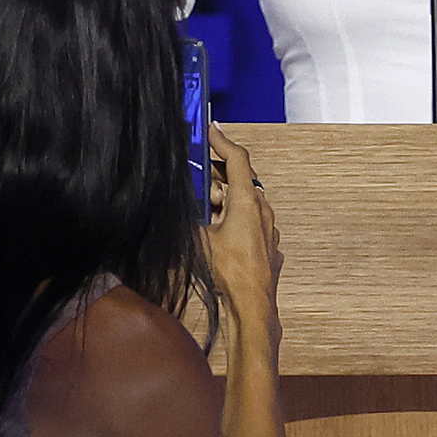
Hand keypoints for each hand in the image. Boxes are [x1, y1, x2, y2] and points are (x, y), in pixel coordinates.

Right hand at [201, 124, 280, 311]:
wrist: (252, 306)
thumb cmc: (230, 274)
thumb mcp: (198, 241)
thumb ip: (185, 219)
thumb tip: (168, 209)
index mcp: (248, 202)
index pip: (237, 159)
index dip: (222, 142)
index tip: (211, 130)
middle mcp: (262, 211)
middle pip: (239, 181)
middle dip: (216, 180)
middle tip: (197, 186)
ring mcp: (268, 229)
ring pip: (244, 202)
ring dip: (224, 202)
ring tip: (205, 215)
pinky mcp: (268, 245)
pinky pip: (249, 222)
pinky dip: (233, 220)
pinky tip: (218, 234)